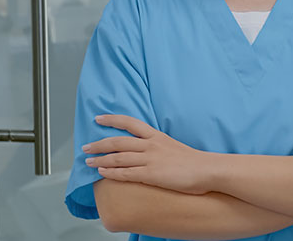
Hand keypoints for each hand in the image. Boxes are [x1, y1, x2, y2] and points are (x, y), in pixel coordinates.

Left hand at [83, 114, 211, 194]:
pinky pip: (126, 173)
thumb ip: (159, 147)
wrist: (207, 170)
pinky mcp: (151, 174)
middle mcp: (151, 145)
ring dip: (100, 160)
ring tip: (88, 162)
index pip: (130, 123)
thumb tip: (149, 152)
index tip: (98, 118)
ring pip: (118, 157)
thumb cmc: (194, 162)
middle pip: (118, 141)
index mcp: (157, 136)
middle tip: (85, 148)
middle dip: (99, 144)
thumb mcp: (174, 147)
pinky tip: (102, 173)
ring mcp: (150, 159)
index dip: (112, 119)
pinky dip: (111, 172)